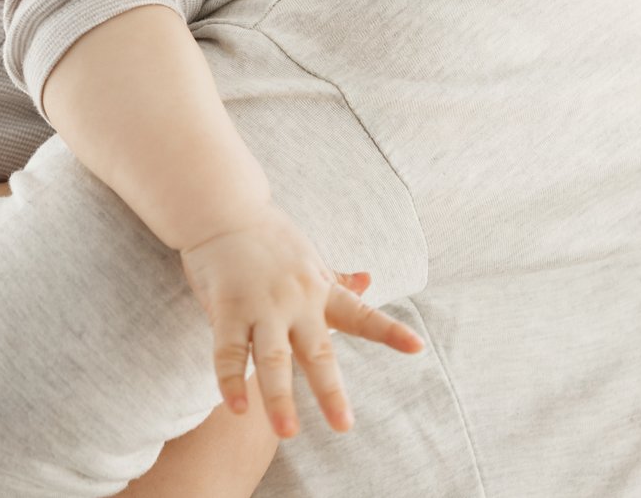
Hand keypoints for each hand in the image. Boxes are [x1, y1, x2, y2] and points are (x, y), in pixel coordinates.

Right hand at [178, 202, 424, 439]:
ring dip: (278, 397)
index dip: (389, 332)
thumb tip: (370, 281)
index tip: (418, 347)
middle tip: (343, 425)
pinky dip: (230, 380)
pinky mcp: (227, 307)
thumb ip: (336, 279)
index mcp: (319, 290)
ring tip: (287, 432)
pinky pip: (228, 350)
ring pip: (272, 358)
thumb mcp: (309, 258)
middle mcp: (295, 301)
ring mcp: (260, 306)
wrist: (223, 209)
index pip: (360, 314)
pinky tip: (237, 407)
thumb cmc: (267, 237)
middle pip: (317, 351)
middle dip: (330, 391)